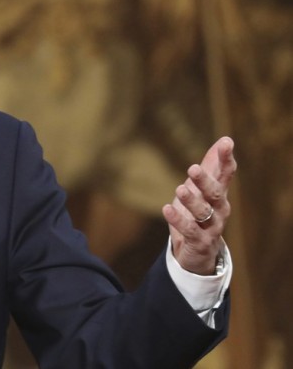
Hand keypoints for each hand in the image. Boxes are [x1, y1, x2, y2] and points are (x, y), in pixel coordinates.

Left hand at [162, 136, 235, 274]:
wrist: (199, 253)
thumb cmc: (200, 215)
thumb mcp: (203, 189)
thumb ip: (212, 167)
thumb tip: (224, 139)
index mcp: (219, 194)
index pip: (226, 174)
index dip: (226, 159)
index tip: (226, 143)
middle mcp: (219, 209)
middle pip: (215, 193)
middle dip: (205, 181)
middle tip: (192, 168)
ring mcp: (211, 227)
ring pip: (204, 213)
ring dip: (192, 201)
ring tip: (180, 189)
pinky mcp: (199, 242)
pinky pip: (189, 230)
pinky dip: (178, 220)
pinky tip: (167, 209)